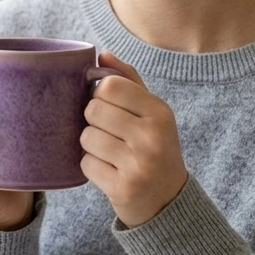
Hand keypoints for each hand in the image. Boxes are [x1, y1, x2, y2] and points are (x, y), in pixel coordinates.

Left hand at [80, 50, 188, 228]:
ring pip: (86, 137)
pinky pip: (86, 164)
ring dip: (91, 145)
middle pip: (93, 110)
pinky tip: (109, 170)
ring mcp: (138, 164)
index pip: (110, 86)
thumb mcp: (151, 112)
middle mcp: (152, 136)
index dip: (99, 94)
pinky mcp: (123, 188)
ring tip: (110, 153)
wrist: (168, 200)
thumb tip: (102, 54)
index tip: (107, 106)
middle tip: (109, 133)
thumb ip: (128, 80)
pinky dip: (91, 166)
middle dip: (94, 121)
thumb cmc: (154, 147)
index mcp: (160, 112)